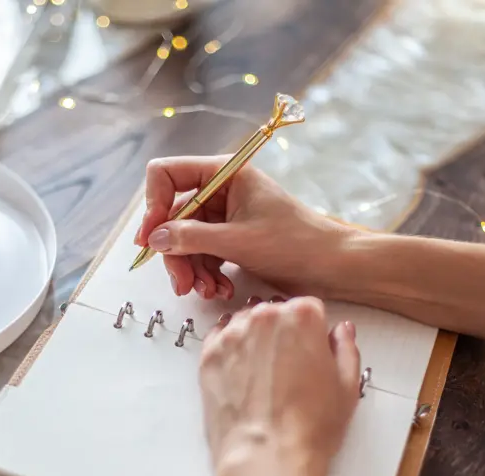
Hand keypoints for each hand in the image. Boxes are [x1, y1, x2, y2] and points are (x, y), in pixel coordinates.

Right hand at [135, 156, 354, 299]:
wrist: (333, 266)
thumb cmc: (296, 243)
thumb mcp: (238, 240)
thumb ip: (191, 238)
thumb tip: (155, 238)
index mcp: (224, 173)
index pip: (167, 174)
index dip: (153, 205)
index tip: (151, 238)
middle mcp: (220, 190)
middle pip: (173, 216)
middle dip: (175, 252)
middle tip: (182, 284)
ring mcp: (224, 215)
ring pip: (185, 240)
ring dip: (192, 269)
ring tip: (209, 292)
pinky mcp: (230, 238)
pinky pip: (202, 253)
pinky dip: (206, 274)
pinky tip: (220, 290)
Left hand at [199, 297, 360, 474]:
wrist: (266, 457)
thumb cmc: (308, 428)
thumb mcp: (347, 386)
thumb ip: (345, 349)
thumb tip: (340, 333)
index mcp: (302, 316)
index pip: (309, 307)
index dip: (312, 330)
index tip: (311, 349)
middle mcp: (264, 317)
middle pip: (275, 312)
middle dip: (282, 332)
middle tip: (288, 366)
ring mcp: (232, 334)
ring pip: (245, 323)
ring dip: (254, 338)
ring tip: (263, 374)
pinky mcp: (209, 355)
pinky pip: (219, 338)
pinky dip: (230, 350)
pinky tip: (241, 374)